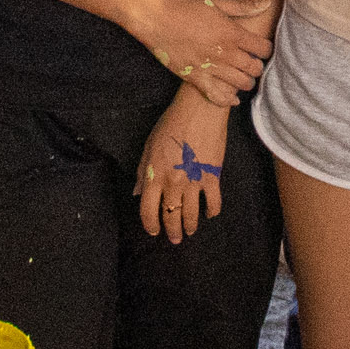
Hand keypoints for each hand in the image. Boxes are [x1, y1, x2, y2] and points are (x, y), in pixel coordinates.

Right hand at [128, 0, 274, 104]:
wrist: (156, 18)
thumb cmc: (186, 6)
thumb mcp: (216, 1)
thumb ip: (243, 6)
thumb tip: (267, 3)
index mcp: (232, 33)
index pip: (263, 48)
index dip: (266, 49)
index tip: (262, 48)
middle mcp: (225, 53)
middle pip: (254, 68)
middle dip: (257, 67)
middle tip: (253, 63)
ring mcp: (210, 68)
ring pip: (240, 84)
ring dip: (246, 82)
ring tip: (244, 78)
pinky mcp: (195, 78)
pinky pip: (216, 96)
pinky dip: (228, 100)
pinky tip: (233, 99)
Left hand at [137, 90, 232, 242]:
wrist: (199, 110)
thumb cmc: (171, 124)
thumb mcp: (149, 145)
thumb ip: (142, 171)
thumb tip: (136, 192)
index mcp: (154, 175)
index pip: (148, 210)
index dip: (150, 225)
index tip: (153, 230)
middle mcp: (172, 183)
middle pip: (170, 217)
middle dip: (171, 231)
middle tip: (174, 238)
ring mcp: (193, 181)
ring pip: (191, 215)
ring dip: (190, 226)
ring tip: (189, 231)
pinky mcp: (212, 177)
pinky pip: (214, 202)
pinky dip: (212, 211)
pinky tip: (209, 213)